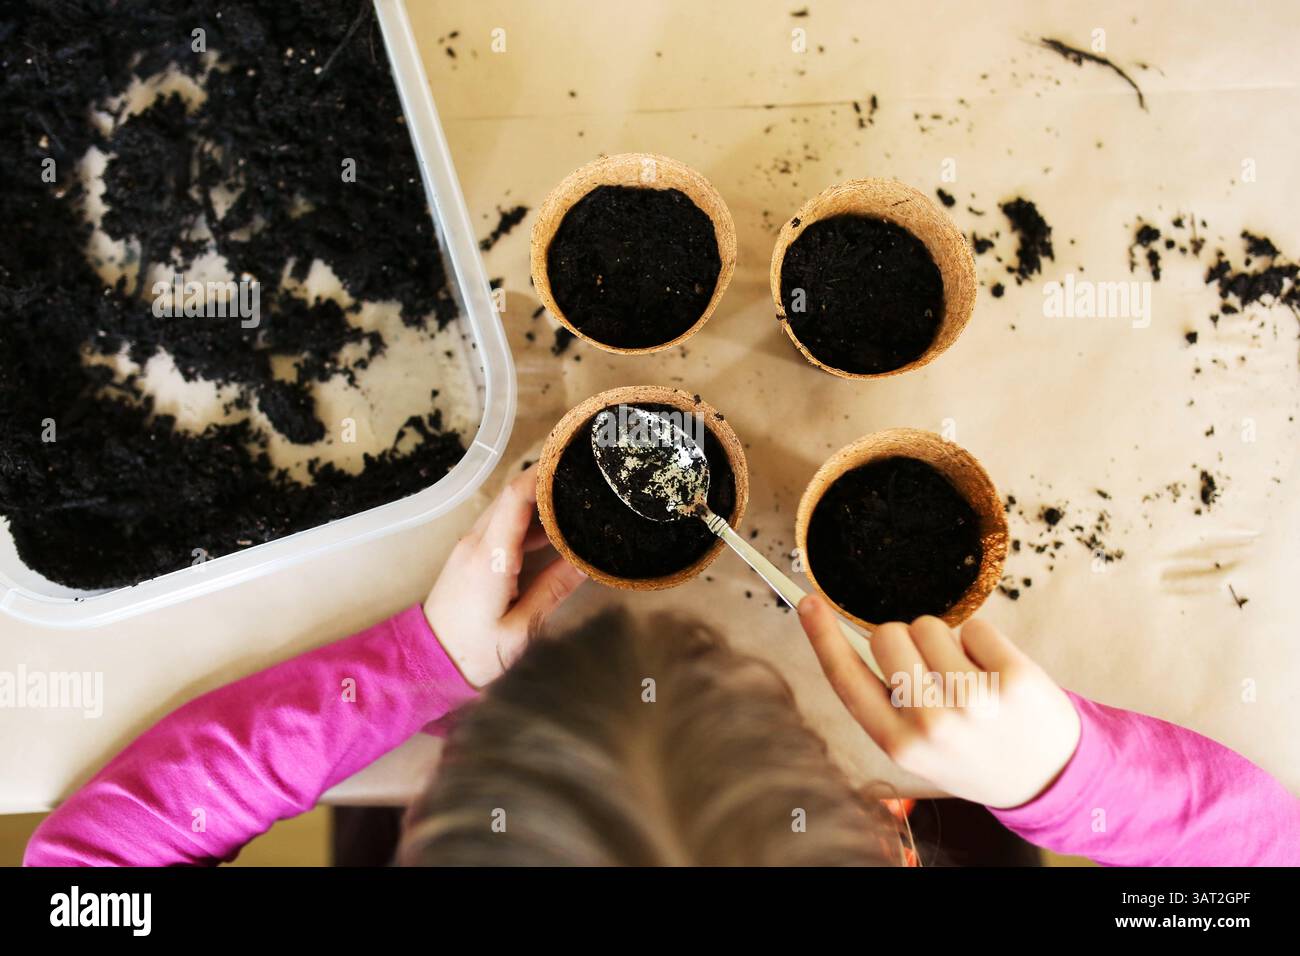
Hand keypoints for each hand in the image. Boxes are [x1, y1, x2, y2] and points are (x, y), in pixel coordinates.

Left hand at [424, 465, 586, 687]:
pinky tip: (553, 529)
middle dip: (546, 482)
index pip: (515, 498)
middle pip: (512, 496)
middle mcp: (476, 543)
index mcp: (490, 557)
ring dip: (537, 501)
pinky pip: (500, 526)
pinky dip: (526, 521)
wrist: (426, 663)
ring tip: (576, 500)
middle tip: (584, 478)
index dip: (542, 474)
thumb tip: (586, 562)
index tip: (571, 462)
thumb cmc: (472, 652)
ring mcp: (470, 547)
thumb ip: (552, 591)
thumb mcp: (520, 630)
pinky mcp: (470, 557)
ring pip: (506, 510)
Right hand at [797, 595, 1080, 808]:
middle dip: (903, 639)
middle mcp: (933, 725)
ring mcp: (975, 701)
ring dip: (944, 641)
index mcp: (899, 744)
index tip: (808, 601)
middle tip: (930, 671)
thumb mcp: (916, 748)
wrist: (1047, 777)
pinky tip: (995, 674)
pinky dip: (982, 641)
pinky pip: (975, 626)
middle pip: (887, 634)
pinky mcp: (1014, 678)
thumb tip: (850, 634)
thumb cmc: (971, 753)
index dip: (821, 636)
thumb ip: (885, 702)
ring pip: (930, 625)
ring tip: (967, 677)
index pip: (846, 678)